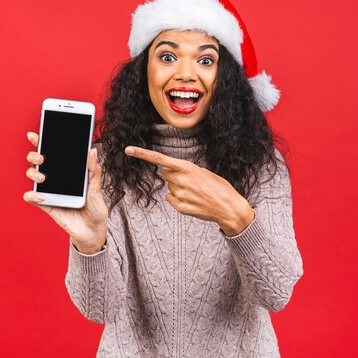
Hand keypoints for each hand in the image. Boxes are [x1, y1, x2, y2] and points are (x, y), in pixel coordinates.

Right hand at [23, 132, 108, 253]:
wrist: (93, 230)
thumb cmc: (95, 208)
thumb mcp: (97, 188)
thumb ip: (93, 171)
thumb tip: (92, 150)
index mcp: (68, 171)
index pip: (53, 153)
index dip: (42, 142)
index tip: (36, 134)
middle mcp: (56, 178)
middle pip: (37, 161)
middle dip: (34, 155)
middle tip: (42, 158)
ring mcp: (49, 191)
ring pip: (32, 175)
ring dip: (33, 173)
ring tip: (43, 177)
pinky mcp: (46, 205)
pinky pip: (31, 198)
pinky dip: (33, 195)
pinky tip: (43, 197)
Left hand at [125, 146, 253, 235]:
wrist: (229, 208)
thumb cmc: (220, 188)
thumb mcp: (205, 172)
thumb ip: (186, 171)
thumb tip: (170, 174)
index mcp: (188, 168)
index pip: (160, 159)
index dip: (142, 154)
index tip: (128, 150)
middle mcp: (181, 181)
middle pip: (165, 174)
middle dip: (174, 175)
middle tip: (191, 181)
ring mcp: (180, 195)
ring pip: (170, 187)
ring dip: (179, 188)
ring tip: (196, 192)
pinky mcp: (180, 207)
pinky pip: (171, 199)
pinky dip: (179, 199)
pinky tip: (192, 201)